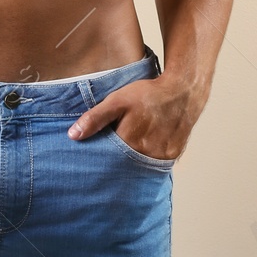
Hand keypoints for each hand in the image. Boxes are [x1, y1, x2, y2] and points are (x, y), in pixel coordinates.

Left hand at [67, 75, 202, 160]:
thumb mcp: (117, 101)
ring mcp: (162, 156)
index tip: (95, 156)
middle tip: (112, 154)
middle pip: (124, 165)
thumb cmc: (148, 94)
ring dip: (133, 161)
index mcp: (130, 142)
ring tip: (130, 149)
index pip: (108, 158)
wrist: (183, 90)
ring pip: (140, 166)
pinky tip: (146, 147)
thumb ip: (95, 118)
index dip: (101, 156)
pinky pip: (156, 163)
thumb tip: (73, 135)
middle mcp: (147, 154)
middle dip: (116, 162)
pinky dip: (148, 158)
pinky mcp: (173, 155)